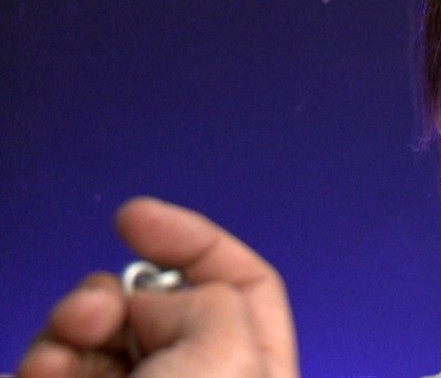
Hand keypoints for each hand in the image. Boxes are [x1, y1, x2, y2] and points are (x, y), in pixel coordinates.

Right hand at [17, 197, 297, 376]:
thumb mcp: (227, 352)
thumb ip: (210, 299)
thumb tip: (160, 302)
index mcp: (260, 366)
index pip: (246, 283)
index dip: (195, 240)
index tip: (137, 217)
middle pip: (163, 302)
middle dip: (117, 289)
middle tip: (96, 307)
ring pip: (104, 332)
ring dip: (74, 321)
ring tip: (67, 340)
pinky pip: (63, 363)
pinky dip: (46, 358)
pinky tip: (41, 368)